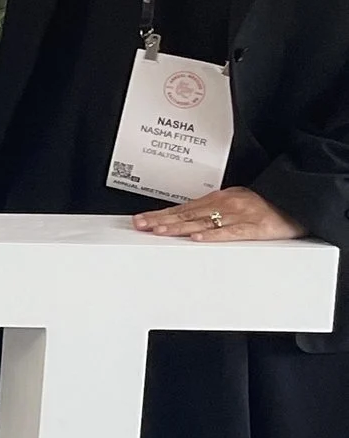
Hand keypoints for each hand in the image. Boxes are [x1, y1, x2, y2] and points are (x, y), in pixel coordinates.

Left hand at [132, 185, 304, 242]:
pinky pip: (231, 232)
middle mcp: (225, 204)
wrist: (297, 200)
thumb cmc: (266, 206)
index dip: (160, 214)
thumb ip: (213, 212)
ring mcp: (239, 215)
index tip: (140, 220)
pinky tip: (197, 238)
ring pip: (203, 222)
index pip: (183, 208)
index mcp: (218, 199)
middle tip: (140, 226)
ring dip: (179, 227)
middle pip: (187, 214)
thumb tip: (188, 222)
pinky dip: (213, 235)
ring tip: (159, 231)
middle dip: (161, 220)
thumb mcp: (236, 204)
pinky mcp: (255, 227)